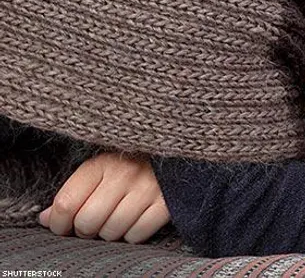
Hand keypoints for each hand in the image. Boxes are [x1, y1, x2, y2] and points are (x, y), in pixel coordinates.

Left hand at [38, 152, 169, 242]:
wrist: (174, 153)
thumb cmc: (130, 163)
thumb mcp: (99, 168)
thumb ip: (72, 191)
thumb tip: (45, 219)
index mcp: (102, 163)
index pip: (66, 204)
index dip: (58, 223)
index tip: (62, 226)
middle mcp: (125, 174)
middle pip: (87, 222)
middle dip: (86, 230)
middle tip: (93, 222)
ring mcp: (147, 189)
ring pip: (111, 232)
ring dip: (109, 233)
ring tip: (115, 219)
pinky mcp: (166, 204)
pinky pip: (137, 235)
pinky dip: (132, 234)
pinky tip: (135, 220)